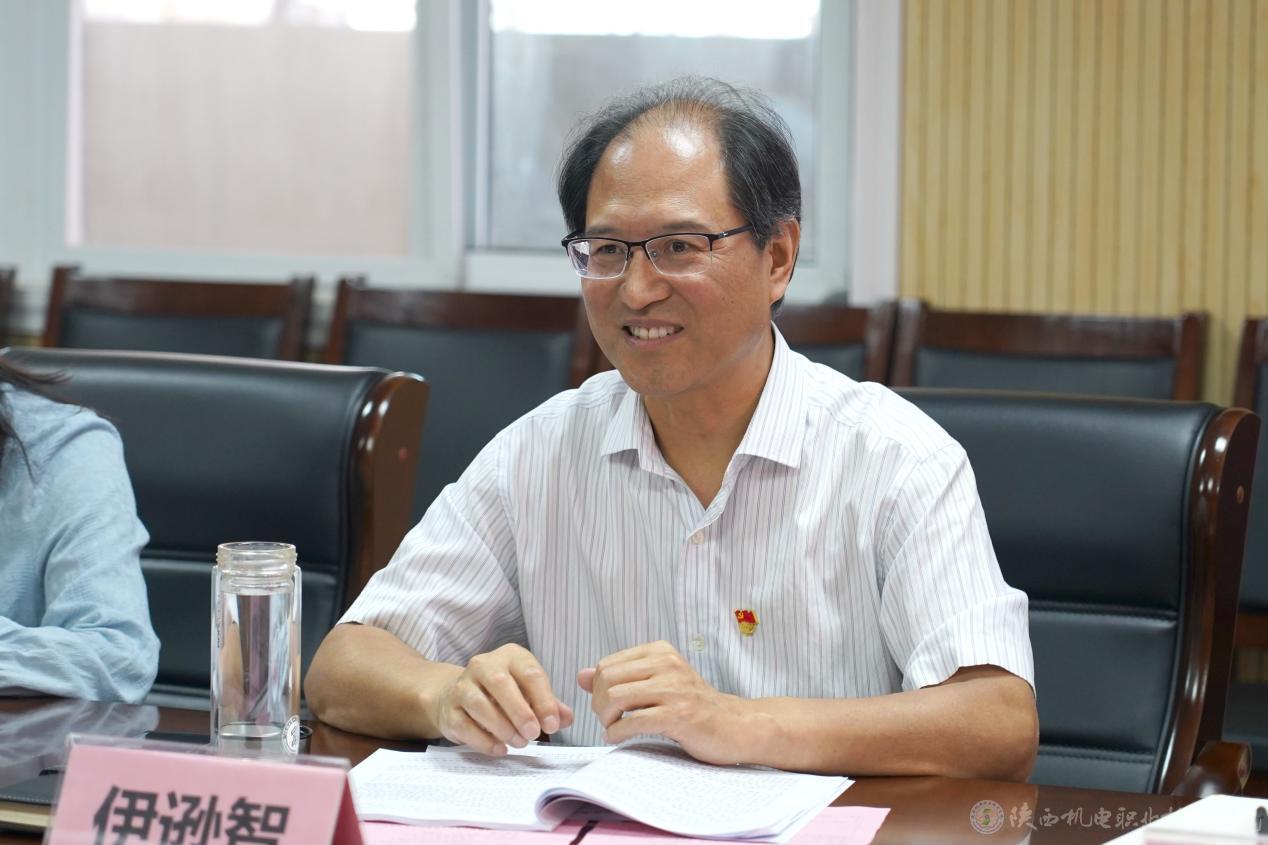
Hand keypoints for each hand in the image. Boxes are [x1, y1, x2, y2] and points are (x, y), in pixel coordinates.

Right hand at [435, 644, 573, 754]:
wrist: (457, 695)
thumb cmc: (503, 693)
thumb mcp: (529, 692)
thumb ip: (549, 705)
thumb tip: (566, 718)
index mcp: (510, 657)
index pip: (529, 673)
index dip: (543, 700)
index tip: (552, 724)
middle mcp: (483, 665)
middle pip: (500, 683)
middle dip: (519, 711)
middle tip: (534, 734)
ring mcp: (462, 686)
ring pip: (478, 703)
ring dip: (502, 726)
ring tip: (519, 742)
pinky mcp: (449, 709)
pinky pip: (464, 724)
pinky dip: (483, 740)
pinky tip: (499, 749)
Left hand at [578, 640, 749, 764]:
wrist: (734, 725)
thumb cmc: (693, 705)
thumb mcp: (657, 683)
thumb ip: (621, 677)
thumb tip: (581, 675)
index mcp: (660, 651)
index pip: (607, 664)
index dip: (598, 689)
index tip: (607, 705)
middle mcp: (668, 664)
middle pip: (608, 679)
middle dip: (599, 703)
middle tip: (607, 719)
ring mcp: (674, 689)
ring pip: (617, 698)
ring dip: (606, 719)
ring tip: (613, 728)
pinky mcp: (678, 715)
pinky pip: (633, 722)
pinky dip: (617, 733)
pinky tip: (618, 737)